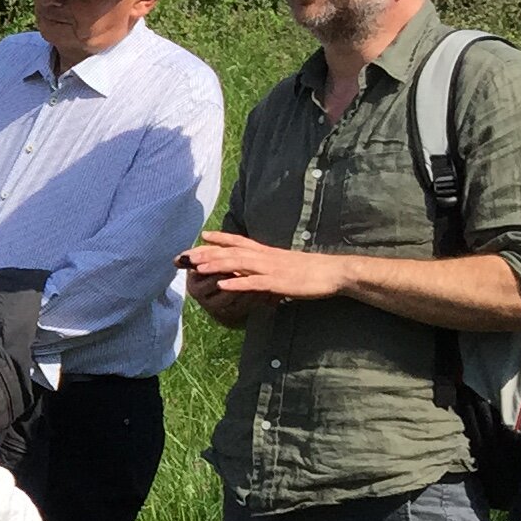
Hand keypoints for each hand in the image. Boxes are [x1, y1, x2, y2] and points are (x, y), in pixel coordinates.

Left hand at [175, 230, 342, 303]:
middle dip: (207, 253)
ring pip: (238, 264)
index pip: (240, 241)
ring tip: (197, 267)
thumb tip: (256, 270)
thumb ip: (269, 265)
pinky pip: (254, 282)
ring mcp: (271, 269)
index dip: (220, 238)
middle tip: (186, 256)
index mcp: (268, 252)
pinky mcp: (277, 282)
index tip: (202, 236)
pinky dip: (237, 283)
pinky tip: (222, 285)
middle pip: (231, 252)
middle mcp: (266, 256)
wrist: (334, 272)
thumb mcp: (285, 264)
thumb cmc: (311, 271)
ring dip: (217, 265)